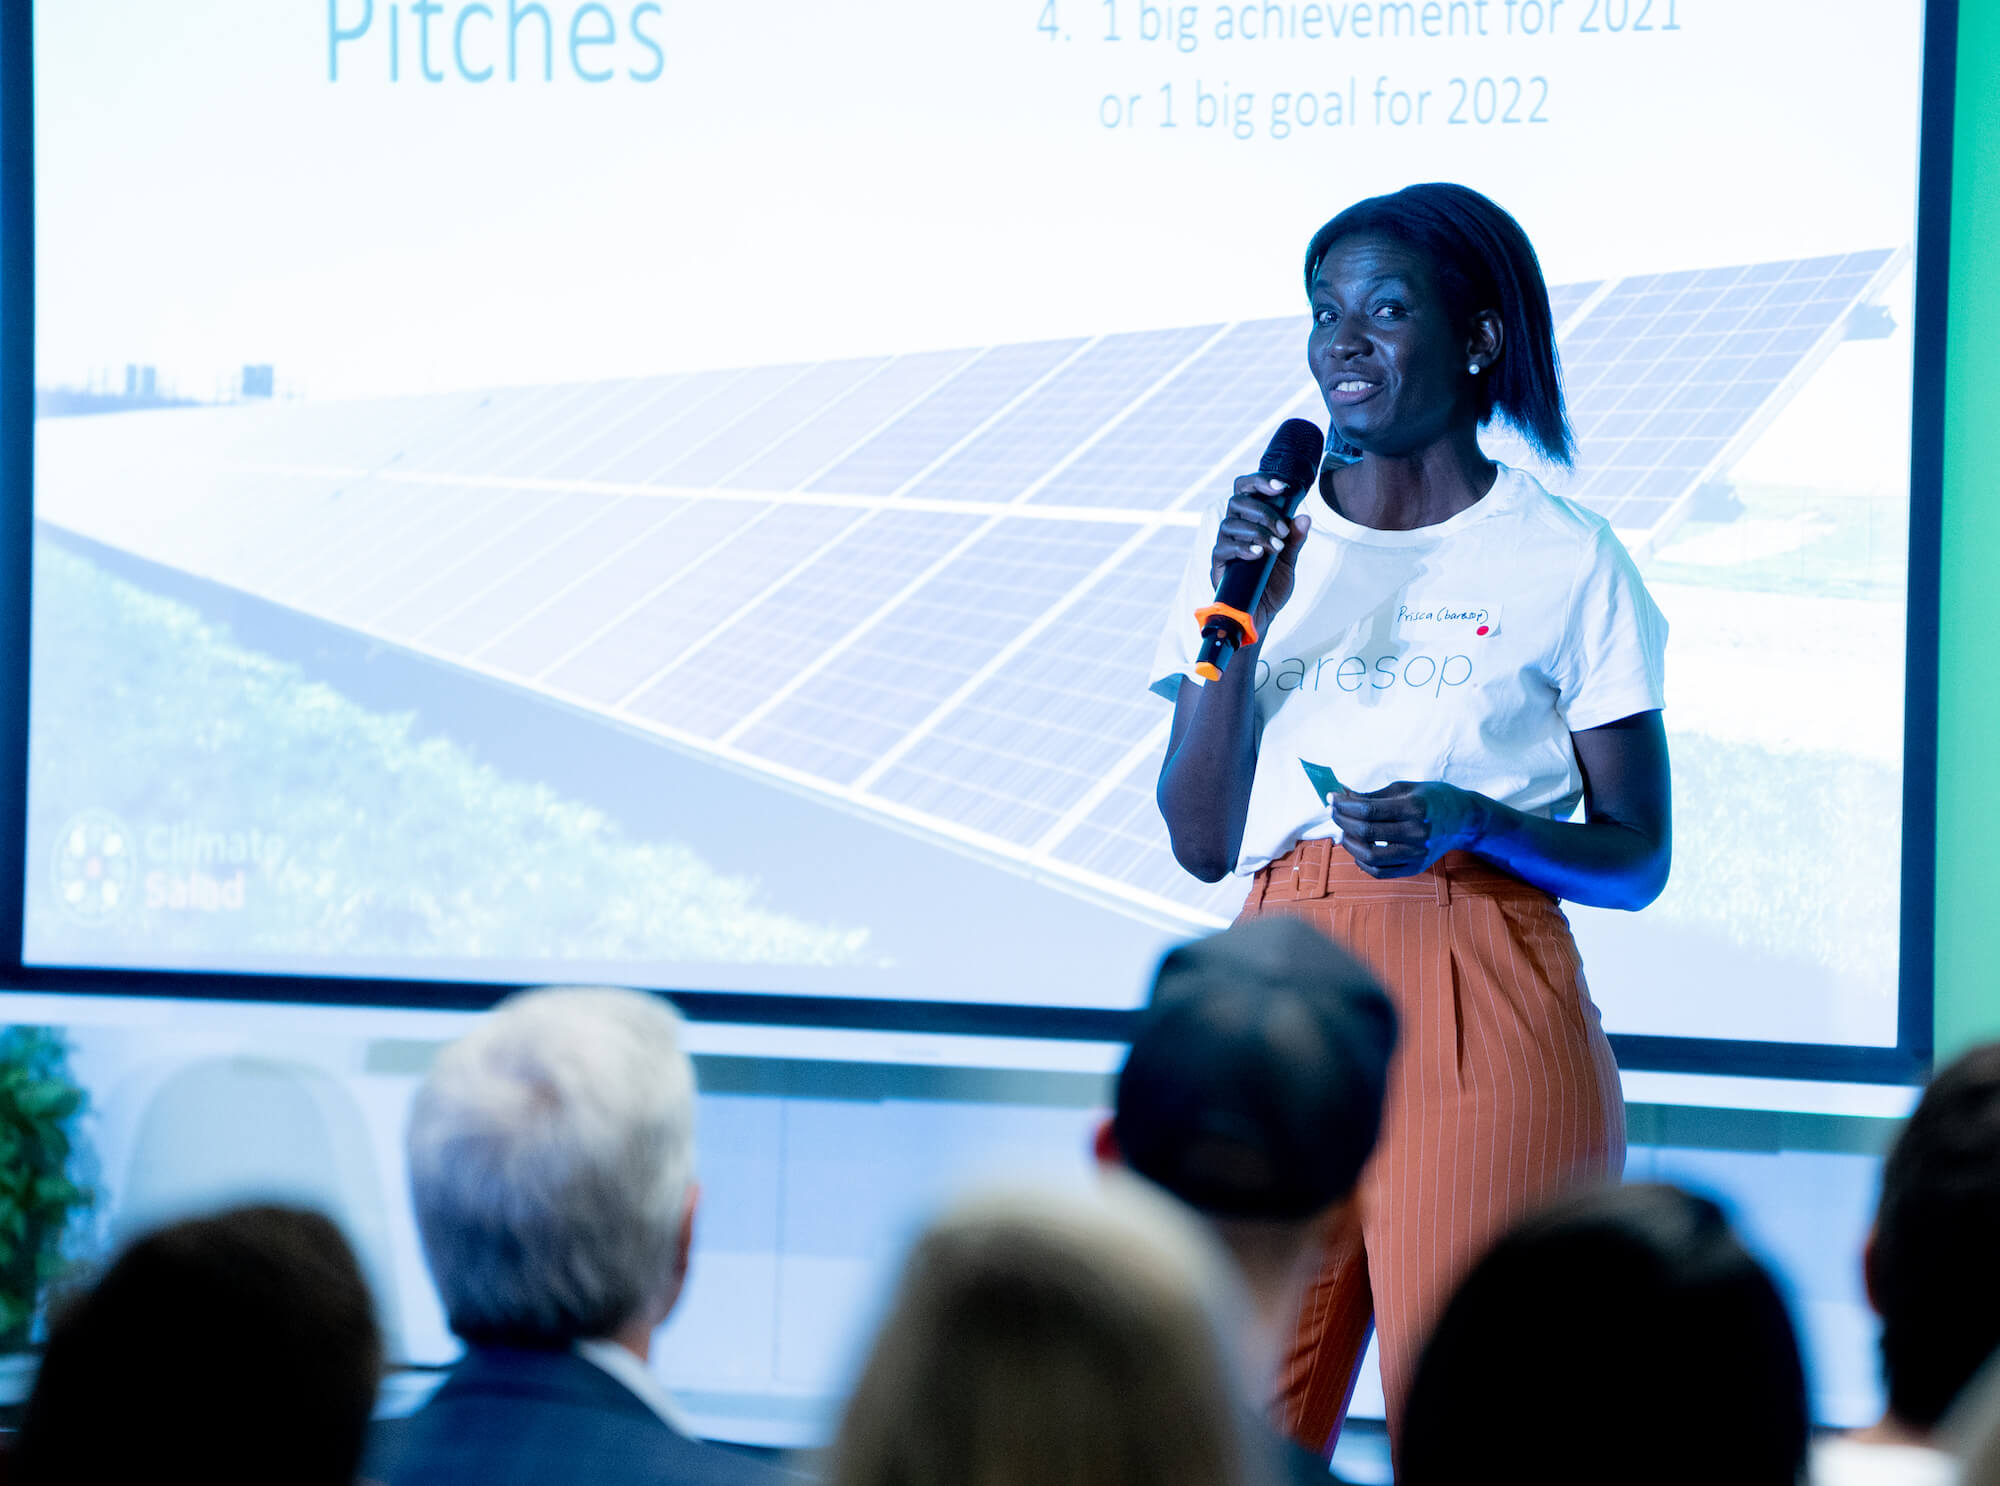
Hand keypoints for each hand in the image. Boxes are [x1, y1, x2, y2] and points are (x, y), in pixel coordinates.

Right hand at [1210, 474, 1312, 636]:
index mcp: (1250, 522)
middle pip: (1237, 502)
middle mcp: (1235, 530)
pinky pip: (1222, 549)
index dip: (1260, 482)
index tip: (1282, 487)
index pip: (1247, 490)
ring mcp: (1225, 547)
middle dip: (1263, 511)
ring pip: (1230, 524)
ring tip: (1275, 547)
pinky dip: (1242, 548)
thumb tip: (1305, 517)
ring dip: (1256, 531)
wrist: (1262, 616)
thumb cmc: (1272, 586)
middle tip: (1282, 529)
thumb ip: (1295, 540)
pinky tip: (1258, 554)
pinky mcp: (1218, 566)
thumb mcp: (1289, 561)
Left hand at [1332, 781, 1490, 877]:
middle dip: (1342, 821)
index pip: (1369, 810)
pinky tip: (1357, 850)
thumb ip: (1371, 795)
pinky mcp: (1416, 867)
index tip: (1331, 799)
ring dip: (1349, 844)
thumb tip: (1341, 796)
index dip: (1344, 805)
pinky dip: (1362, 863)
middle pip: (1367, 831)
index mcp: (1414, 808)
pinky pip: (1381, 872)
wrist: (1463, 819)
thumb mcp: (1404, 788)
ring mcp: (1417, 853)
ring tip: (1343, 832)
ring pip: (1370, 856)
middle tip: (1333, 812)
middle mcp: (1416, 832)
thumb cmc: (1432, 798)